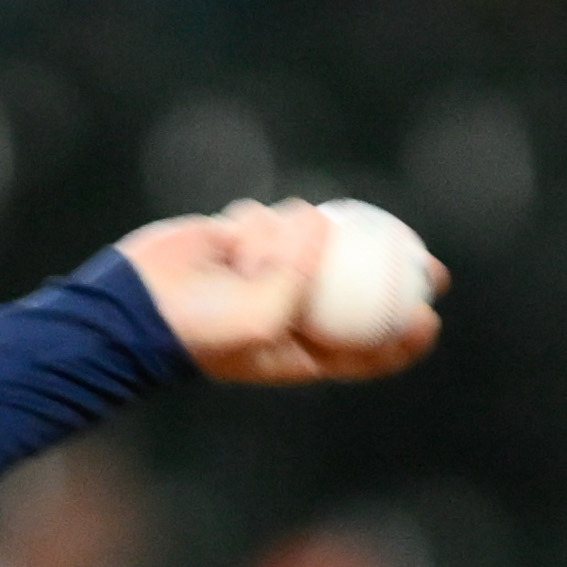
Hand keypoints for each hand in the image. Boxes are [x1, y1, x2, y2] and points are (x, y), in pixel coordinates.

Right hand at [116, 201, 442, 385]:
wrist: (137, 306)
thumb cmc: (202, 329)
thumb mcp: (263, 317)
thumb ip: (302, 276)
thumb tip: (326, 225)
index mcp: (302, 349)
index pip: (364, 349)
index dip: (402, 337)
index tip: (428, 316)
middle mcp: (294, 309)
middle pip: (360, 288)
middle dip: (397, 274)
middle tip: (428, 264)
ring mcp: (272, 270)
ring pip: (313, 238)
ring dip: (288, 239)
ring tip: (247, 259)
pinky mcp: (247, 239)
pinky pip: (272, 217)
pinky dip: (257, 223)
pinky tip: (230, 242)